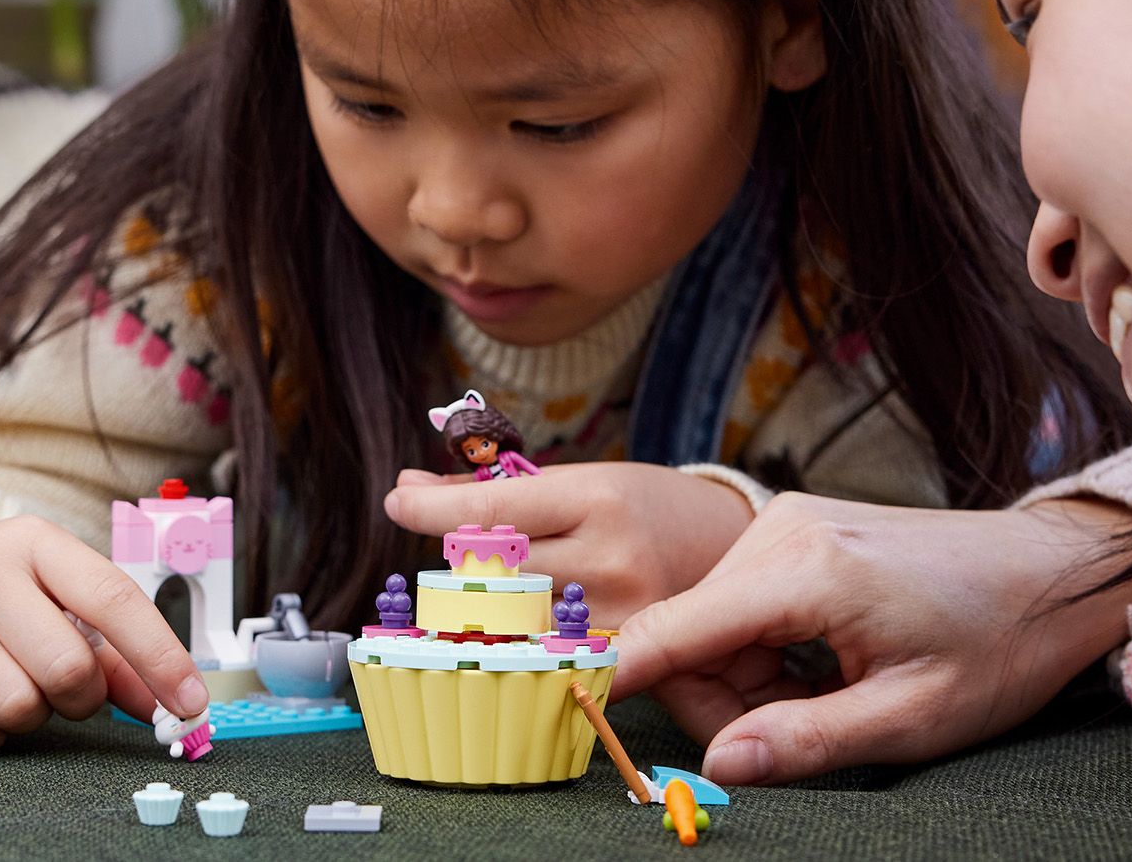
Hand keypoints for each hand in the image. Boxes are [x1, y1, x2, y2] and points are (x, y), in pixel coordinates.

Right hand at [0, 517, 209, 752]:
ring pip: (12, 704)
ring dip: (31, 716)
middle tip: (72, 692)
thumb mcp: (66, 601)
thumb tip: (178, 707)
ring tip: (20, 689)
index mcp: (35, 541)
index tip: (191, 705)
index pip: (113, 599)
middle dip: (82, 698)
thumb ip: (122, 655)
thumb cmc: (8, 597)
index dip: (160, 658)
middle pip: (64, 668)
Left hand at [382, 463, 757, 625]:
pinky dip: (523, 638)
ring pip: (511, 618)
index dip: (431, 509)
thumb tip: (409, 487)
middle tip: (460, 551)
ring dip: (486, 604)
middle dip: (461, 560)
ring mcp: (619, 613)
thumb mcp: (584, 479)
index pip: (491, 510)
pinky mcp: (626, 653)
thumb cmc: (647, 506)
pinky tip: (523, 625)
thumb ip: (500, 490)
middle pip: (491, 570)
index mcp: (599, 498)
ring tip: (497, 585)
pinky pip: (547, 651)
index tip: (398, 500)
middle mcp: (609, 558)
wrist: (733, 546)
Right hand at [613, 492, 1131, 784]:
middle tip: (793, 738)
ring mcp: (788, 524)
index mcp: (806, 572)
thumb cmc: (999, 646)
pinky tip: (824, 666)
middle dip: (719, 701)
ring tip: (830, 697)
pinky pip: (740, 604)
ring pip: (709, 624)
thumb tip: (716, 770)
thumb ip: (806, 742)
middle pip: (685, 636)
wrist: (1057, 573)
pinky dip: (764, 650)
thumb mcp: (911, 718)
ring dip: (745, 679)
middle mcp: (783, 531)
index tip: (583, 728)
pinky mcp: (798, 531)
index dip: (617, 684)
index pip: (670, 631)